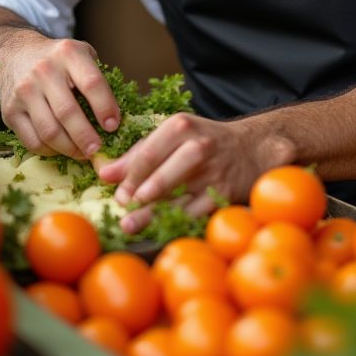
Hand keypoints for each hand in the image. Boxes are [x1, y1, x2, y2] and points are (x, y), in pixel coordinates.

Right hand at [0, 31, 120, 159]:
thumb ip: (97, 78)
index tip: (113, 126)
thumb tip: (116, 116)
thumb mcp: (81, 55)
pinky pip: (32, 141)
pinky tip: (61, 149)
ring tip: (82, 153)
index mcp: (68, 53)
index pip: (92, 83)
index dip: (105, 107)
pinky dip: (50, 151)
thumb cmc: (58, 60)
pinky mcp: (10, 111)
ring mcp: (24, 91)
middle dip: (87, 137)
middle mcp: (44, 71)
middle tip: (98, 150)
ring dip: (69, 149)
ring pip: (49, 131)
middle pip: (68, 112)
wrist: (16, 54)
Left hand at [96, 114, 277, 233]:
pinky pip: (195, 212)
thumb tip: (104, 174)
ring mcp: (212, 171)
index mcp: (181, 126)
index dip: (129, 175)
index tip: (116, 192)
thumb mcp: (173, 137)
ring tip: (129, 224)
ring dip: (150, 213)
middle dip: (139, 192)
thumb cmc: (202, 142)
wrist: (251, 149)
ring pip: (177, 196)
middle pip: (162, 172)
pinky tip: (159, 229)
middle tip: (122, 206)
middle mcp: (198, 145)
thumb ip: (139, 154)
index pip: (148, 153)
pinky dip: (174, 222)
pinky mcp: (223, 193)